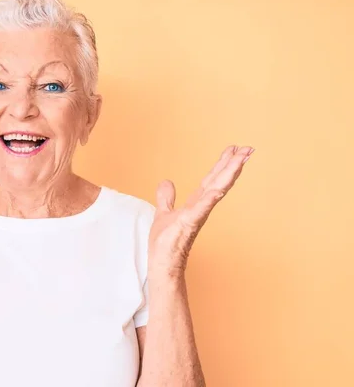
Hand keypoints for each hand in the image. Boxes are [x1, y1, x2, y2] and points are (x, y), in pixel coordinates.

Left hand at [148, 145, 253, 275]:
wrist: (162, 264)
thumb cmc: (165, 243)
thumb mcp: (163, 213)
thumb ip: (166, 198)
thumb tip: (166, 182)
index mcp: (196, 203)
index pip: (211, 180)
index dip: (222, 164)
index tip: (234, 148)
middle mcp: (201, 208)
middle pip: (219, 181)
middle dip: (233, 165)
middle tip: (249, 148)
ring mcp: (197, 215)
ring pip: (216, 190)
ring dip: (228, 175)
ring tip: (241, 159)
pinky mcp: (188, 224)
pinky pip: (201, 209)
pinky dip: (210, 199)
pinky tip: (218, 189)